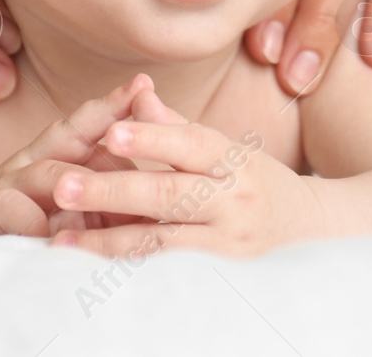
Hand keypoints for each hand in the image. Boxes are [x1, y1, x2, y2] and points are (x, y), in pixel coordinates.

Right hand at [0, 74, 148, 238]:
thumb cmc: (31, 226)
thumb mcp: (74, 207)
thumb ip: (109, 196)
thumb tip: (162, 197)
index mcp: (57, 156)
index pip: (89, 125)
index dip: (116, 104)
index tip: (146, 83)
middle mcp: (32, 160)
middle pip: (70, 133)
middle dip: (106, 116)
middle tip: (139, 98)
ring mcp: (8, 183)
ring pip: (48, 172)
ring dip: (78, 178)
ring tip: (115, 184)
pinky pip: (12, 210)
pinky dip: (33, 219)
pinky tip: (54, 231)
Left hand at [50, 86, 321, 256]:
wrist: (310, 232)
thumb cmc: (255, 181)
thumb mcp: (226, 148)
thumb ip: (175, 125)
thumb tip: (135, 95)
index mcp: (233, 160)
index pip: (191, 144)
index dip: (151, 137)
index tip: (109, 133)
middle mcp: (233, 201)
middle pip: (169, 195)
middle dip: (113, 191)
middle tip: (63, 185)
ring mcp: (227, 244)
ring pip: (162, 242)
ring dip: (107, 241)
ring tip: (62, 238)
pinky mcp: (220, 277)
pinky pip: (166, 273)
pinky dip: (128, 270)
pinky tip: (92, 267)